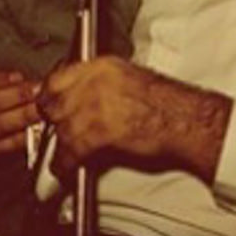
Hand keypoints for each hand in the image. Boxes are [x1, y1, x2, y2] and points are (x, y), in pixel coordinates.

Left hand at [39, 56, 231, 182]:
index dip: (50, 95)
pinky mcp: (99, 131)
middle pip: (54, 102)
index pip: (58, 77)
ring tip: (62, 156)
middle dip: (51, 120)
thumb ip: (102, 84)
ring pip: (61, 128)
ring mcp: (96, 105)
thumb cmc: (168, 103)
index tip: (48, 105)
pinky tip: (66, 169)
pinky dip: (65, 164)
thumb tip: (84, 96)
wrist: (186, 121)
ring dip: (59, 146)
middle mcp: (95, 82)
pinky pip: (70, 151)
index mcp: (102, 66)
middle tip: (52, 131)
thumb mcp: (129, 78)